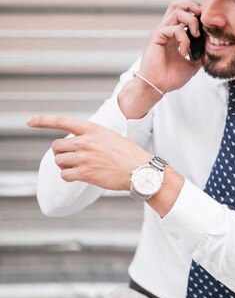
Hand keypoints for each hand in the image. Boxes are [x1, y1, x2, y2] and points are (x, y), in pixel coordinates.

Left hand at [27, 115, 150, 189]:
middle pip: (56, 146)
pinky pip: (65, 175)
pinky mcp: (86, 173)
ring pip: (59, 161)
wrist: (140, 169)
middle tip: (69, 158)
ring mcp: (85, 158)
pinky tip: (78, 176)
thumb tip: (81, 141)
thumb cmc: (130, 154)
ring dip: (64, 165)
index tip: (30, 121)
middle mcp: (86, 142)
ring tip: (76, 167)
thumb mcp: (112, 136)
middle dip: (60, 153)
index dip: (43, 120)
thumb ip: (94, 136)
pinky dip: (68, 176)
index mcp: (92, 129)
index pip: (62, 121)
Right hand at [140, 0, 203, 92]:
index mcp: (173, 35)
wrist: (158, 87)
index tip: (207, 26)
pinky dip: (184, 38)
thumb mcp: (192, 64)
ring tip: (196, 35)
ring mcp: (160, 32)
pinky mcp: (156, 36)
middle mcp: (166, 30)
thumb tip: (211, 45)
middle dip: (193, 6)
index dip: (196, 14)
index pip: (184, 13)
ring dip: (191, 21)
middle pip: (177, 5)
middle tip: (203, 20)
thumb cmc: (170, 77)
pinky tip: (184, 52)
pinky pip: (174, 28)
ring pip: (177, 12)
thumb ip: (200, 53)